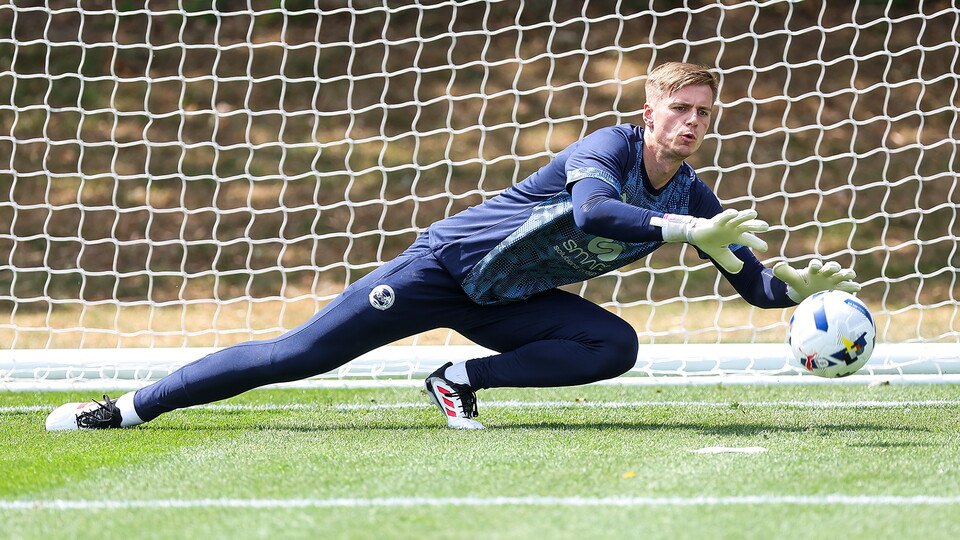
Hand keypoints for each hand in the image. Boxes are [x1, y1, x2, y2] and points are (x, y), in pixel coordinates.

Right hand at [654, 209, 768, 272]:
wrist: (695, 235)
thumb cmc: (710, 242)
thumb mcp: (720, 255)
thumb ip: (730, 262)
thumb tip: (741, 268)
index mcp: (736, 236)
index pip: (749, 239)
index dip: (757, 243)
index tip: (765, 248)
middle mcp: (733, 228)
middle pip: (747, 226)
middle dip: (756, 226)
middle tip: (766, 226)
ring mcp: (725, 224)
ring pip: (737, 218)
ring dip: (745, 216)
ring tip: (753, 214)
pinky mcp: (715, 221)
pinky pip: (723, 217)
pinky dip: (728, 215)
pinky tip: (734, 213)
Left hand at [773, 259, 860, 302]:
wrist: (811, 291)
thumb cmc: (802, 284)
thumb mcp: (793, 280)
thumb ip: (785, 273)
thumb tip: (777, 266)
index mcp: (814, 270)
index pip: (815, 265)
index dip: (815, 265)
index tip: (814, 266)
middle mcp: (826, 272)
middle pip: (831, 267)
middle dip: (832, 267)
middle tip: (833, 268)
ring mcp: (835, 279)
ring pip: (842, 274)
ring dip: (846, 274)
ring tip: (849, 274)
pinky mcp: (841, 287)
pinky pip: (849, 286)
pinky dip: (853, 286)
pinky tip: (857, 287)